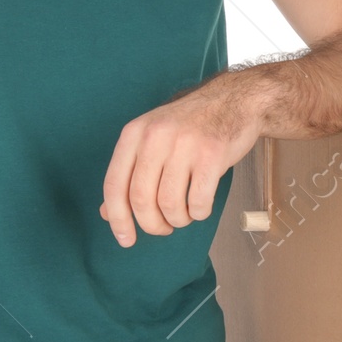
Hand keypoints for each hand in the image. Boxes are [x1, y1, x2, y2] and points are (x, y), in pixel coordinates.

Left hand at [100, 81, 265, 246]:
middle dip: (151, 224)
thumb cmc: (190, 125)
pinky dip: (199, 213)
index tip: (126, 239)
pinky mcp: (212, 154)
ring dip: (178, 219)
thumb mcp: (152, 139)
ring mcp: (184, 145)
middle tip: (163, 228)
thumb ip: (130, 173)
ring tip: (185, 214)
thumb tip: (108, 212)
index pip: (114, 184)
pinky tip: (201, 206)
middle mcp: (155, 137)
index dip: (118, 218)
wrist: (233, 101)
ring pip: (169, 204)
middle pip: (141, 199)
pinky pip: (198, 201)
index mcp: (134, 133)